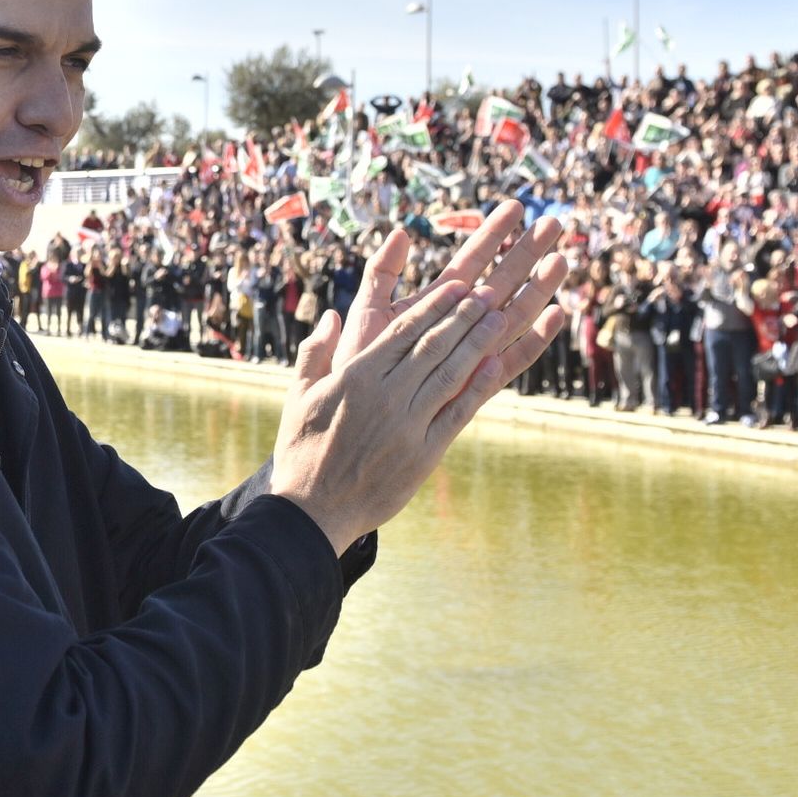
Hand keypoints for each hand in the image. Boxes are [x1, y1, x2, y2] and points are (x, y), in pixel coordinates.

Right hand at [272, 278, 564, 554]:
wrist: (313, 510)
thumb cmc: (301, 450)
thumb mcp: (299, 395)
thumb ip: (316, 352)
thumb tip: (332, 315)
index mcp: (355, 376)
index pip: (403, 330)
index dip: (434, 305)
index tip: (456, 286)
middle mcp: (386, 395)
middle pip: (433, 345)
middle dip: (463, 316)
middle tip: (486, 293)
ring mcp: (408, 424)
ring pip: (450, 372)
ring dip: (477, 342)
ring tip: (498, 317)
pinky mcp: (424, 453)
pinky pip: (457, 413)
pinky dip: (477, 387)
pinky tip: (494, 365)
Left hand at [334, 201, 561, 370]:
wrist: (355, 415)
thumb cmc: (356, 363)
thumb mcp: (367, 310)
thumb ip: (383, 273)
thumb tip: (403, 232)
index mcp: (435, 304)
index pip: (470, 261)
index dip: (492, 234)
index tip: (514, 206)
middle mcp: (458, 326)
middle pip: (501, 282)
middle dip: (526, 252)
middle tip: (554, 222)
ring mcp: (471, 353)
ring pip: (515, 315)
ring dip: (539, 287)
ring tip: (562, 258)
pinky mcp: (477, 384)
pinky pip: (513, 361)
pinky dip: (536, 339)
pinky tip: (556, 314)